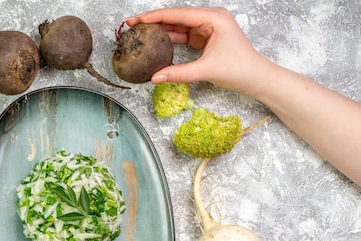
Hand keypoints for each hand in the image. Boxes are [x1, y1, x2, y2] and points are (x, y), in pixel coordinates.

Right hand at [125, 7, 269, 94]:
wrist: (256, 78)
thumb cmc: (240, 69)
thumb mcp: (207, 70)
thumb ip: (179, 73)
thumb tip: (155, 78)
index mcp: (214, 18)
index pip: (179, 14)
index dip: (156, 16)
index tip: (137, 20)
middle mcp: (211, 19)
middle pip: (176, 17)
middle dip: (154, 21)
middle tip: (133, 25)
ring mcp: (208, 28)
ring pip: (179, 26)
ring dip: (160, 30)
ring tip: (140, 33)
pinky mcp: (206, 38)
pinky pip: (183, 36)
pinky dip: (170, 39)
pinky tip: (156, 42)